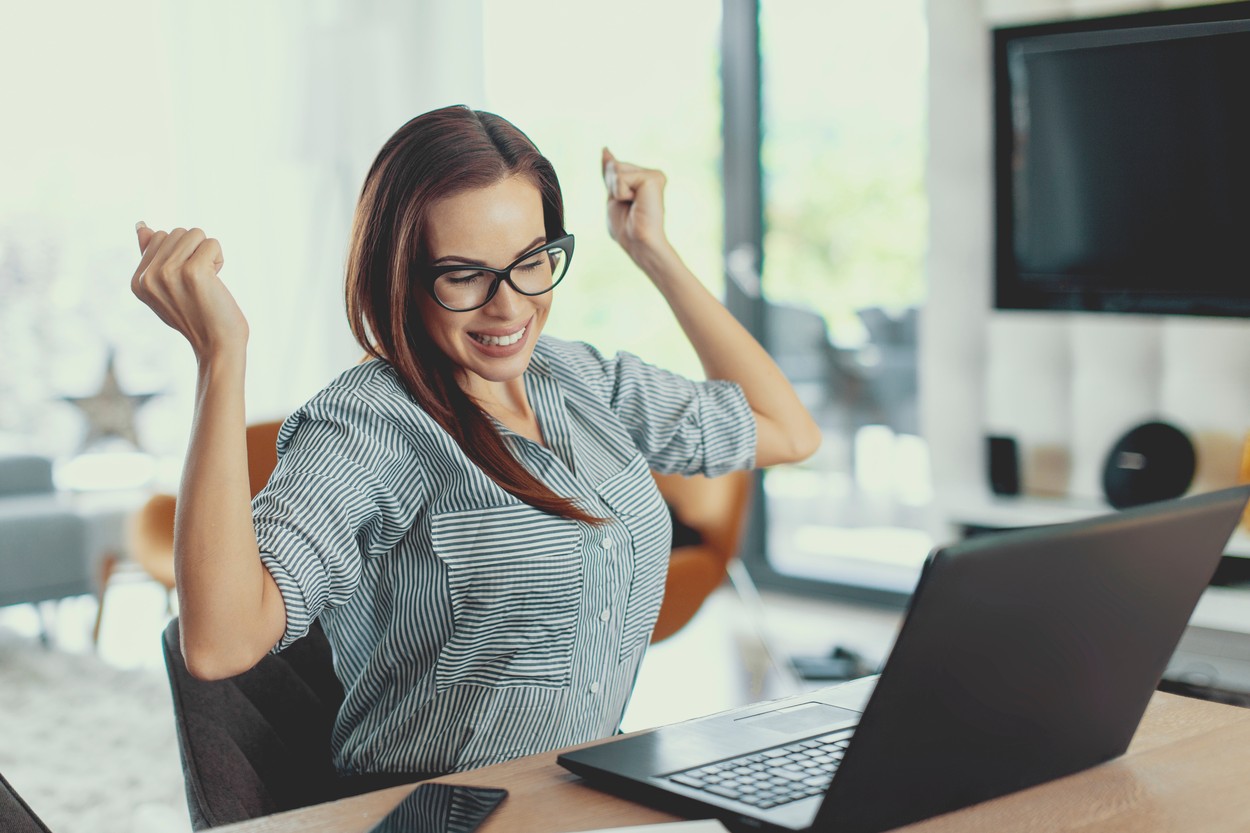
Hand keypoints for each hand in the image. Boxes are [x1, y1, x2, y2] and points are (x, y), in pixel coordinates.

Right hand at [131, 222, 248, 360]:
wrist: (217, 345)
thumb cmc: (198, 317)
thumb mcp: (166, 289)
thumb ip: (153, 258)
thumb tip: (142, 226)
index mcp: (137, 281)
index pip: (159, 236)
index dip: (181, 254)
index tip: (185, 281)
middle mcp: (148, 277)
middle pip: (177, 232)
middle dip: (194, 251)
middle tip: (198, 282)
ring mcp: (168, 273)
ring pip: (194, 233)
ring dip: (208, 254)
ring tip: (208, 281)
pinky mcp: (192, 272)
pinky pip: (212, 243)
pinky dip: (219, 258)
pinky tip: (217, 281)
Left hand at [602, 148, 672, 265]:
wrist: (638, 242)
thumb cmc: (625, 227)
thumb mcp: (613, 195)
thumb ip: (611, 173)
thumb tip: (606, 149)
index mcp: (642, 179)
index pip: (614, 167)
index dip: (609, 179)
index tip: (622, 198)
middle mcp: (651, 175)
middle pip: (613, 166)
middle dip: (612, 187)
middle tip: (627, 206)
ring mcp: (653, 175)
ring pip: (616, 169)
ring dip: (616, 191)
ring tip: (632, 205)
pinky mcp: (654, 178)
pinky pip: (621, 177)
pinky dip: (621, 193)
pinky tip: (636, 203)